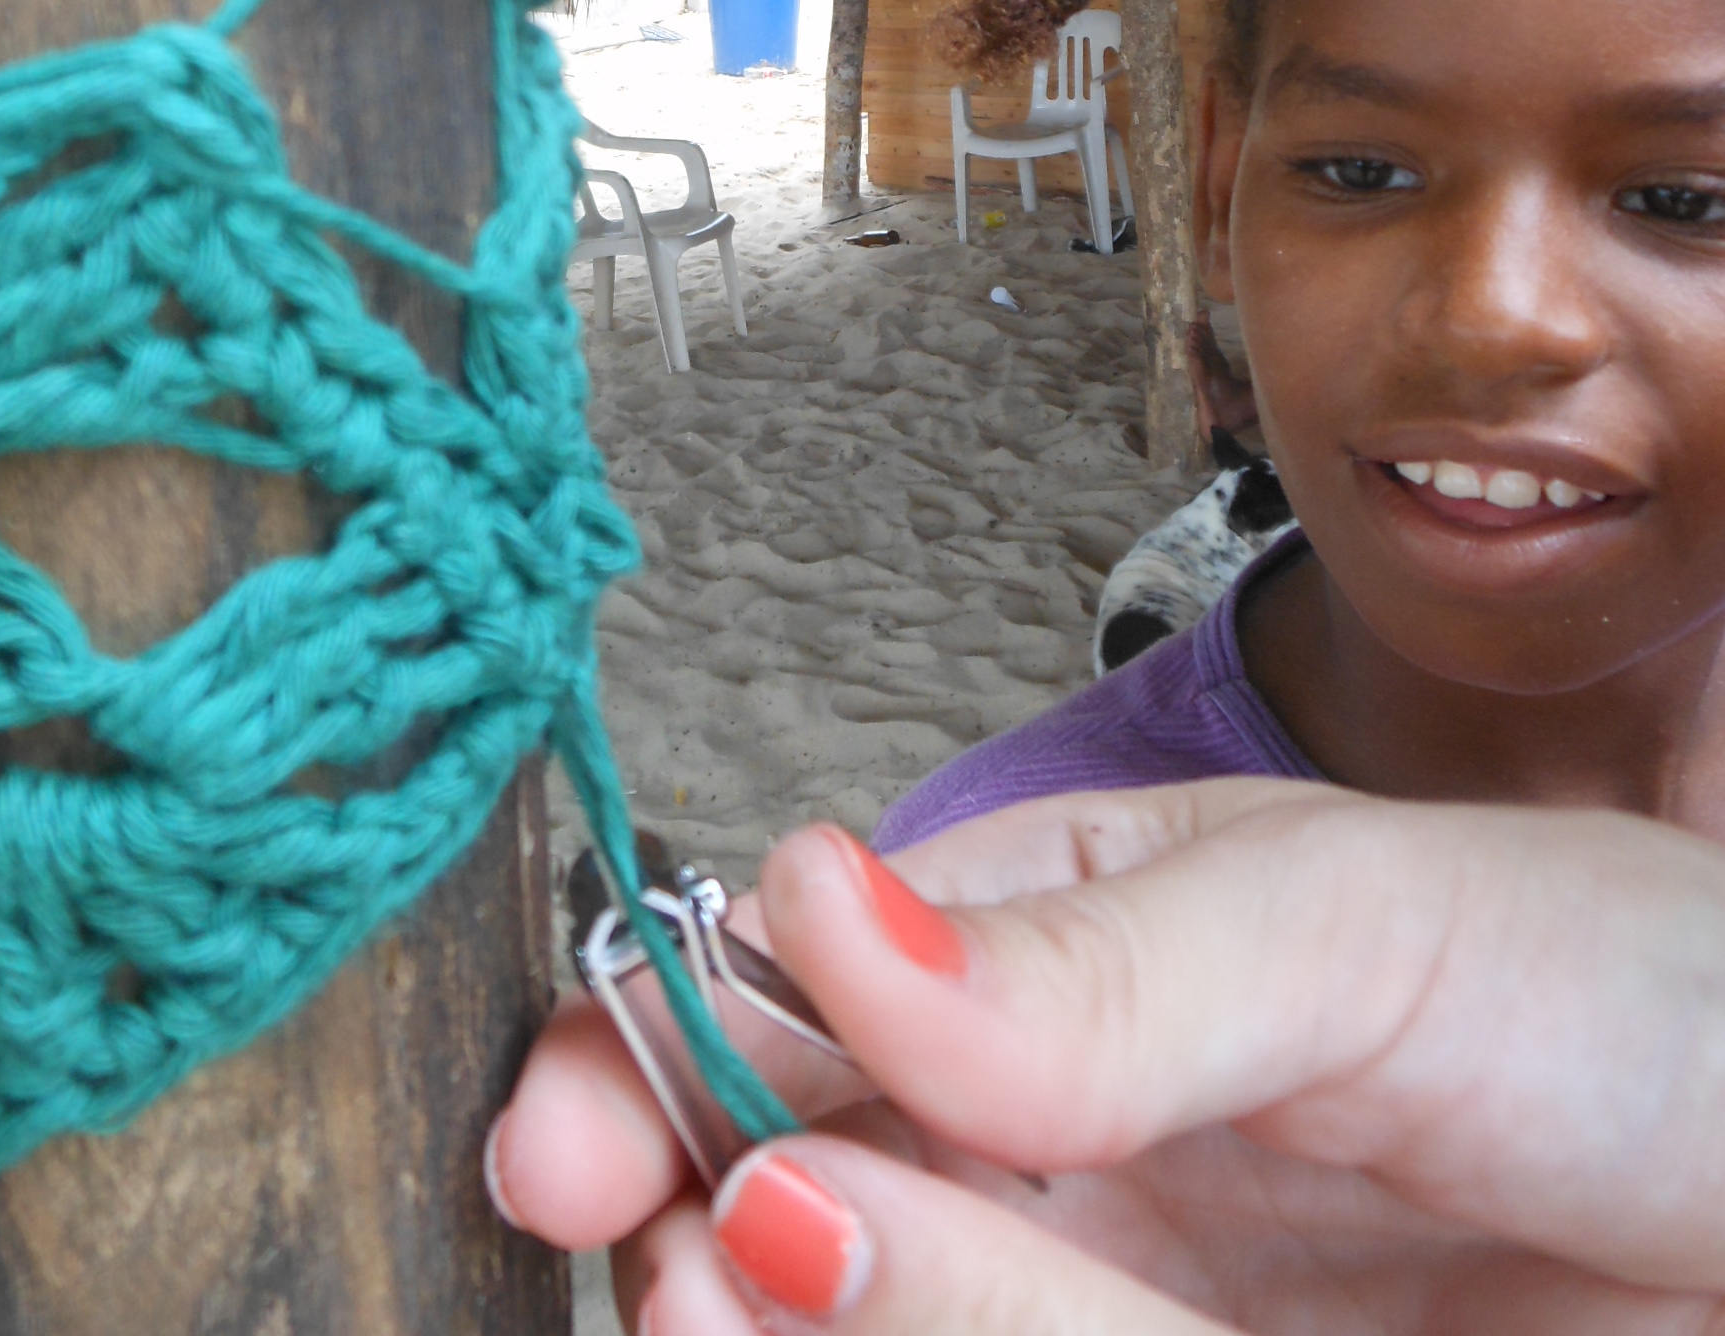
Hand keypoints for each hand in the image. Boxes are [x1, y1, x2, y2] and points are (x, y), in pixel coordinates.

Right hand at [491, 780, 1724, 1332]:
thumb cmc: (1639, 999)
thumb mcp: (1368, 930)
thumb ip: (1100, 966)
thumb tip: (804, 907)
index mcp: (1057, 959)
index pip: (790, 986)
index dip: (656, 1054)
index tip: (581, 1137)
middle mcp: (1055, 1147)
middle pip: (799, 1195)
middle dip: (707, 1235)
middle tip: (688, 1271)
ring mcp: (1120, 1302)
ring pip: (899, 1317)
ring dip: (845, 1325)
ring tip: (776, 1302)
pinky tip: (947, 1323)